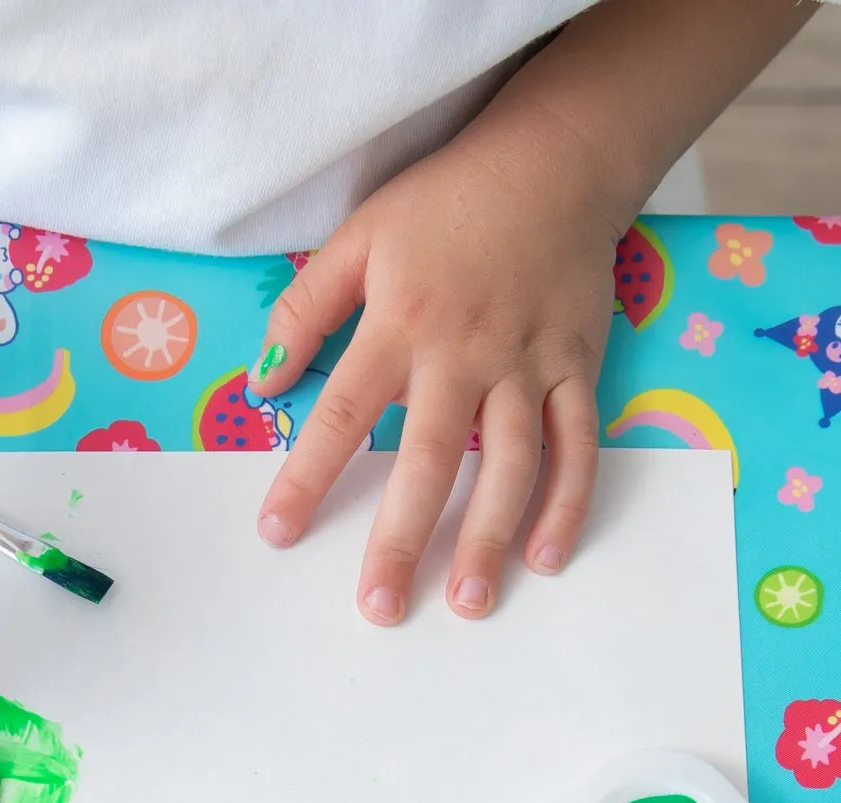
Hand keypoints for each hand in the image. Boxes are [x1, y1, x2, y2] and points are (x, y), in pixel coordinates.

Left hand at [250, 120, 624, 623]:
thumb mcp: (359, 237)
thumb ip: (305, 311)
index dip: (307, 477)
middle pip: (430, 462)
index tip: (277, 532)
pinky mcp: (578, 367)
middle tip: (380, 608)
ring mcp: (527, 365)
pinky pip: (577, 445)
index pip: (342, 416)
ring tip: (468, 603)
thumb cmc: (447, 201)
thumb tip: (262, 384)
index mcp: (400, 325)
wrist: (556, 157)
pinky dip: (568, 502)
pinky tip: (545, 557)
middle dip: (402, 540)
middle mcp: (465, 354)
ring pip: (510, 465)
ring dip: (489, 538)